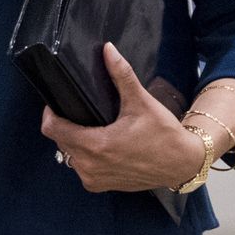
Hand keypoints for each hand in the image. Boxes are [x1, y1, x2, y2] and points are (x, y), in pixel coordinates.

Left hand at [41, 42, 205, 192]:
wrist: (183, 164)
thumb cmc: (164, 135)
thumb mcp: (141, 102)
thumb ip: (121, 75)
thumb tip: (108, 49)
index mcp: (96, 146)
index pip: (52, 129)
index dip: (50, 113)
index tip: (57, 103)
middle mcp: (90, 166)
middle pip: (59, 140)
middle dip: (64, 125)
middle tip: (77, 111)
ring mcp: (94, 179)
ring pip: (68, 155)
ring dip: (73, 141)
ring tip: (88, 126)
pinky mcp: (100, 185)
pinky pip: (80, 167)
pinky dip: (84, 156)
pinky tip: (97, 144)